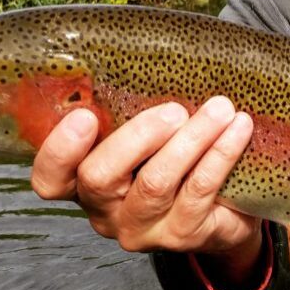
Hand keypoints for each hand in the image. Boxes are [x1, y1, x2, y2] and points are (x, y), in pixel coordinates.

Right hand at [30, 96, 262, 279]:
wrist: (225, 211)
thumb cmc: (177, 160)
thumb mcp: (148, 138)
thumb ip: (132, 112)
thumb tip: (147, 54)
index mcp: (84, 182)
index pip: (50, 179)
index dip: (59, 151)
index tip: (84, 116)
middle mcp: (105, 211)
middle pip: (99, 178)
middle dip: (138, 137)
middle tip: (175, 110)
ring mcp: (142, 228)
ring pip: (155, 183)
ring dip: (190, 140)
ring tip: (220, 109)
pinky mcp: (182, 235)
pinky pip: (199, 190)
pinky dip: (220, 154)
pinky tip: (239, 128)